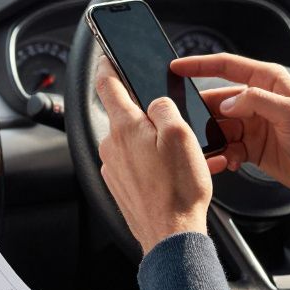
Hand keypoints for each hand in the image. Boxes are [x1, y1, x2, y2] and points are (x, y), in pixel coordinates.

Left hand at [95, 58, 214, 253]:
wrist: (171, 236)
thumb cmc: (178, 190)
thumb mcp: (182, 136)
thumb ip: (164, 109)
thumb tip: (155, 103)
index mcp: (125, 127)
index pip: (107, 83)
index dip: (107, 63)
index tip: (107, 53)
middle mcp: (112, 145)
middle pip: (125, 115)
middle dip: (147, 115)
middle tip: (174, 127)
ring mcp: (113, 167)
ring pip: (132, 141)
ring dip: (153, 143)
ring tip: (180, 159)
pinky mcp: (119, 184)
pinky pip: (134, 163)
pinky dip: (152, 163)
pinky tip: (172, 175)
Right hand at [173, 53, 289, 219]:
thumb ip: (256, 102)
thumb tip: (227, 103)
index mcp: (269, 83)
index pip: (228, 66)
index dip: (200, 65)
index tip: (177, 67)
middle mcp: (260, 101)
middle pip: (218, 100)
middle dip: (203, 112)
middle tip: (190, 125)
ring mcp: (255, 124)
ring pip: (220, 126)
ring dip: (214, 138)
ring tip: (213, 149)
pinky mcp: (253, 146)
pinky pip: (228, 146)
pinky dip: (224, 154)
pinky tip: (230, 161)